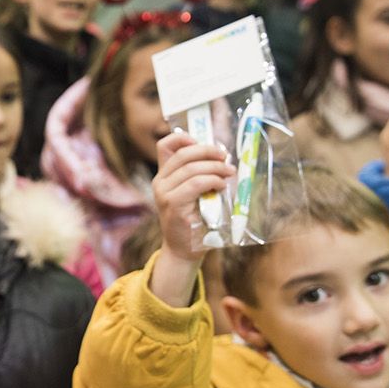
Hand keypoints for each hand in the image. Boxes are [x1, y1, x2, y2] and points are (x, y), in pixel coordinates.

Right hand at [148, 131, 234, 308]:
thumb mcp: (195, 193)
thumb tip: (223, 155)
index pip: (165, 146)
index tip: (203, 141)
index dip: (183, 138)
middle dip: (208, 151)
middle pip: (183, 154)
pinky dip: (212, 181)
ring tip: (229, 172)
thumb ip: (201, 175)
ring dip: (216, 167)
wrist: (185, 250)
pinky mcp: (174, 206)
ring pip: (191, 168)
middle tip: (226, 157)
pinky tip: (222, 186)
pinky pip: (195, 184)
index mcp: (163, 176)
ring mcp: (164, 194)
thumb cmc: (195, 220)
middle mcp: (159, 182)